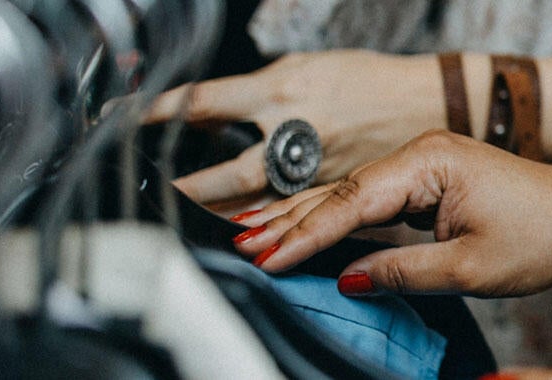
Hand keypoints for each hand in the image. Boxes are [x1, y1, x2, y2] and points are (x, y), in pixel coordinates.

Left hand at [147, 50, 449, 204]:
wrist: (430, 98)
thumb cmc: (366, 78)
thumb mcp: (304, 67)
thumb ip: (257, 93)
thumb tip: (207, 114)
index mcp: (283, 90)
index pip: (204, 102)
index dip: (156, 112)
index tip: (121, 121)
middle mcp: (297, 132)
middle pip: (227, 173)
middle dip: (187, 191)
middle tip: (154, 197)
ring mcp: (318, 168)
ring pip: (258, 203)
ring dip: (218, 218)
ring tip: (186, 224)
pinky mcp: (338, 191)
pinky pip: (292, 215)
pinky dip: (263, 226)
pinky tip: (240, 235)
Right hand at [230, 131, 551, 297]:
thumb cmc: (542, 234)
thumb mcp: (470, 267)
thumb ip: (403, 272)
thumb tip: (348, 281)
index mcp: (429, 163)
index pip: (351, 202)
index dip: (305, 235)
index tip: (267, 259)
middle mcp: (420, 155)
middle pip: (341, 192)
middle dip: (289, 221)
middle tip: (239, 246)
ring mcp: (423, 165)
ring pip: (352, 196)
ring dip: (306, 219)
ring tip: (254, 239)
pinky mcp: (429, 182)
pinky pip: (372, 202)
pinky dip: (338, 220)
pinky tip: (303, 234)